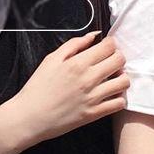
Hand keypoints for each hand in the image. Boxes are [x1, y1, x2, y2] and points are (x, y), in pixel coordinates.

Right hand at [13, 31, 128, 143]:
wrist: (29, 117)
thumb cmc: (37, 88)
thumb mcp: (51, 60)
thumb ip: (73, 45)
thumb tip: (93, 35)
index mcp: (77, 63)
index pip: (109, 46)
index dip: (111, 44)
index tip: (106, 47)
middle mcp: (88, 79)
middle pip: (120, 61)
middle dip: (118, 58)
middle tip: (109, 62)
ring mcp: (93, 97)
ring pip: (123, 82)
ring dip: (120, 77)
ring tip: (111, 79)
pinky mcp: (94, 114)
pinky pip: (119, 103)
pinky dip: (118, 97)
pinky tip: (109, 95)